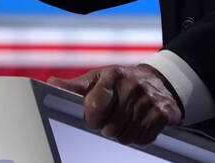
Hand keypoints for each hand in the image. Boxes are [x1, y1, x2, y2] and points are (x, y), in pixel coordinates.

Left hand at [48, 65, 182, 145]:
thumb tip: (51, 84)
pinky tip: (140, 122)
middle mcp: (133, 87)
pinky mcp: (163, 114)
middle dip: (109, 127)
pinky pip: (143, 138)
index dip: (92, 117)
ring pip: (126, 136)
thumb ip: (75, 86)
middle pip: (110, 128)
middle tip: (113, 116)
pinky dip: (139, 135)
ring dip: (124, 133)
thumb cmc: (122, 81)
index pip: (95, 106)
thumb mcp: (98, 78)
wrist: (160, 79)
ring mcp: (149, 100)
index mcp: (113, 76)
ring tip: (126, 118)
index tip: (94, 115)